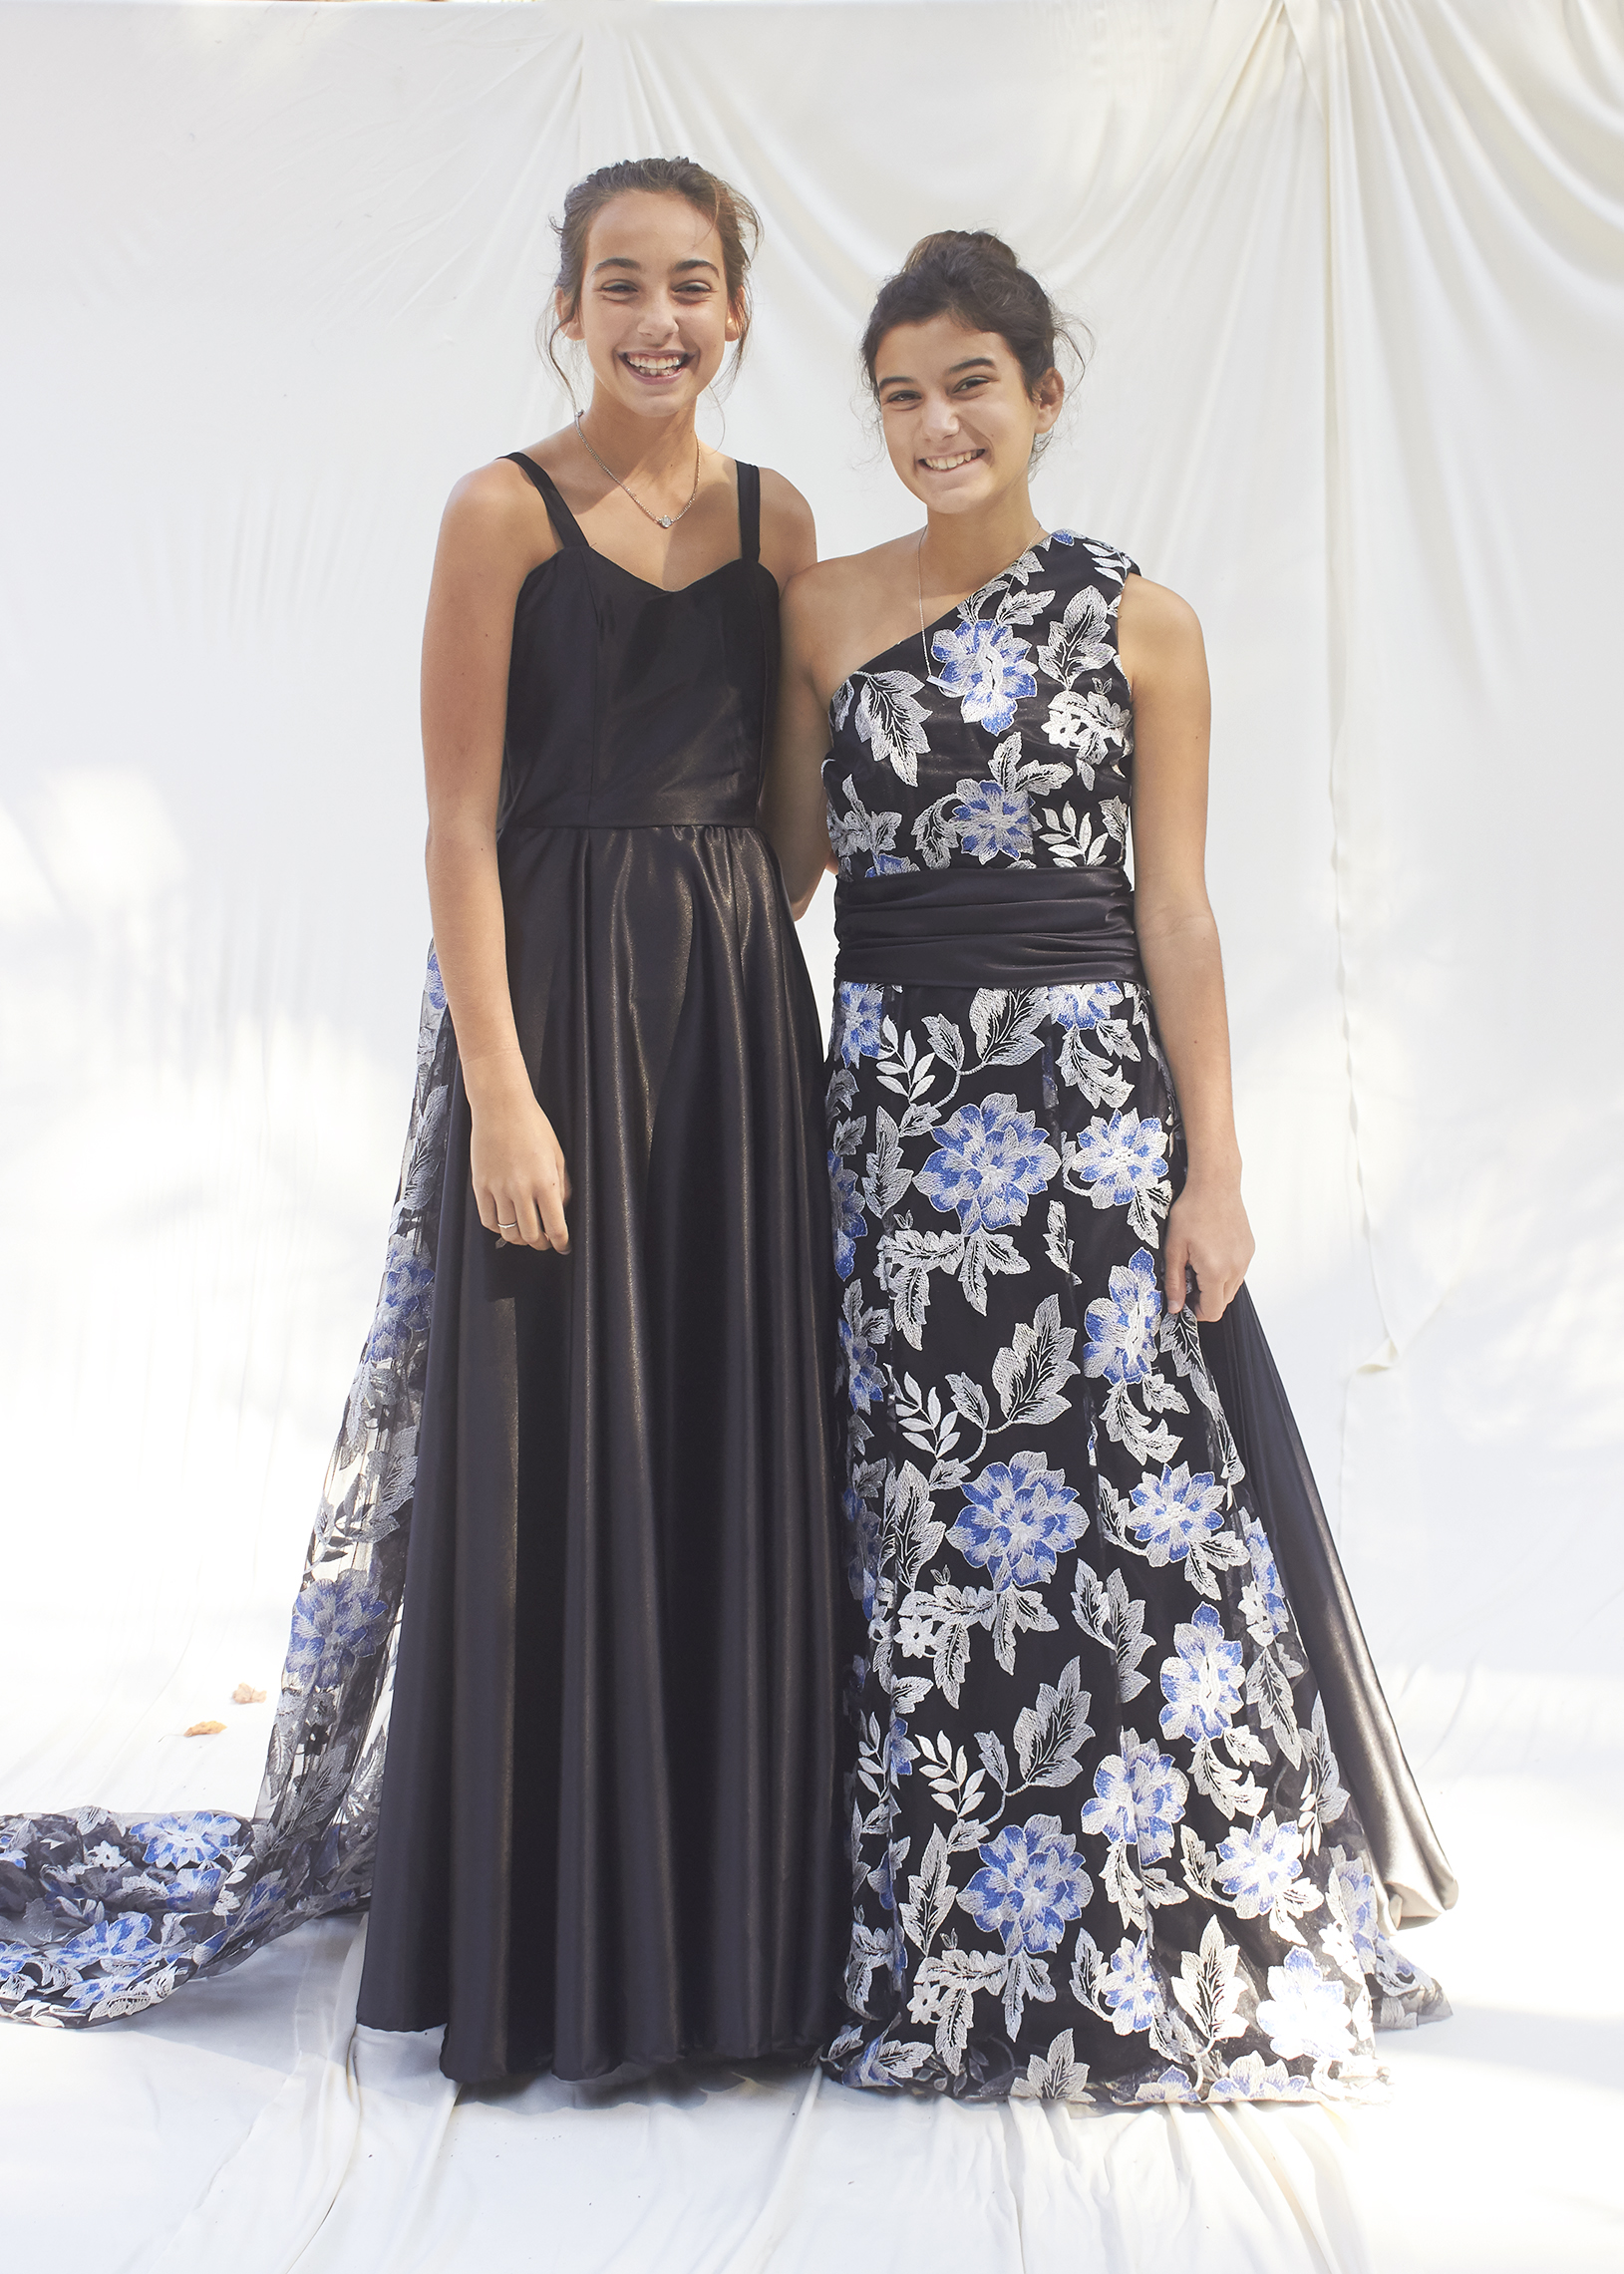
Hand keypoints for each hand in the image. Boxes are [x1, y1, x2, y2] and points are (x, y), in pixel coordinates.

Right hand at [469, 1079, 570, 1253]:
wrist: (501, 1107)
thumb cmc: (532, 1125)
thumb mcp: (557, 1154)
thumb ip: (562, 1185)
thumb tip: (561, 1208)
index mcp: (545, 1182)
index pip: (556, 1227)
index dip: (561, 1243)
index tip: (562, 1246)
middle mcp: (521, 1190)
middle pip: (531, 1236)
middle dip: (541, 1244)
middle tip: (545, 1241)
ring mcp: (498, 1189)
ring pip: (509, 1232)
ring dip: (520, 1239)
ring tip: (525, 1234)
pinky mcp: (480, 1185)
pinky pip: (487, 1220)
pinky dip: (497, 1228)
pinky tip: (504, 1222)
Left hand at [1164, 1172, 1252, 1322]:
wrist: (1215, 1184)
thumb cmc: (1192, 1211)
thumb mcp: (1174, 1249)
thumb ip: (1175, 1282)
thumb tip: (1175, 1307)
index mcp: (1216, 1271)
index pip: (1212, 1311)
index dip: (1195, 1312)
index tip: (1183, 1300)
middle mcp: (1236, 1268)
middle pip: (1222, 1303)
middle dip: (1204, 1299)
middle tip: (1187, 1280)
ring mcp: (1245, 1259)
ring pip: (1231, 1288)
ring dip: (1214, 1286)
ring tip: (1197, 1264)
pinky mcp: (1249, 1250)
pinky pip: (1238, 1272)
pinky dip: (1224, 1272)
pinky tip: (1210, 1253)